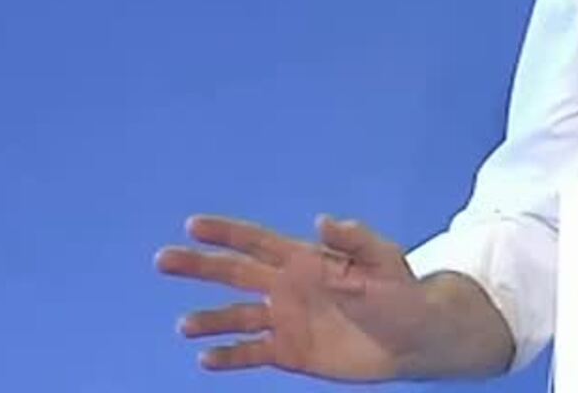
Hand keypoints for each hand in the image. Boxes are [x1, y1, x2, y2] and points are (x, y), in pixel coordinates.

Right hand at [154, 213, 437, 378]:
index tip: (192, 225)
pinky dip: (228, 356)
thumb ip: (355, 241)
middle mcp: (288, 287)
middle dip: (199, 266)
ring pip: (236, 317)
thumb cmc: (402, 293)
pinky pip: (251, 353)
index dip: (227, 233)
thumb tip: (324, 220)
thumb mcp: (384, 261)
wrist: (414, 339)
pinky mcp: (290, 351)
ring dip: (209, 320)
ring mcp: (286, 319)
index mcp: (306, 260)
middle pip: (235, 274)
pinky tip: (206, 358)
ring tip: (185, 325)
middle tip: (163, 259)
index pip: (258, 242)